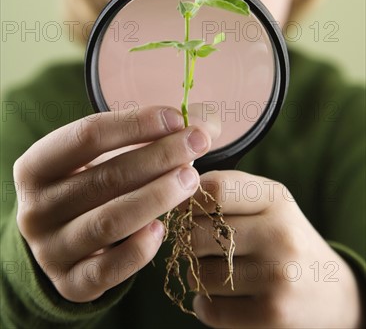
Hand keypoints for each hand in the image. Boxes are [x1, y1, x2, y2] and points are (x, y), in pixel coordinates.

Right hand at [13, 105, 215, 302]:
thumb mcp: (102, 155)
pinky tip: (162, 229)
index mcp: (35, 166)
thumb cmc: (87, 183)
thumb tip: (204, 121)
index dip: (136, 123)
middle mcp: (35, 209)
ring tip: (190, 179)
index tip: (177, 117)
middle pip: (105, 177)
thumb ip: (147, 136)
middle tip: (198, 143)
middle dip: (159, 156)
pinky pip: (108, 270)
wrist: (59, 236)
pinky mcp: (70, 283)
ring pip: (109, 222)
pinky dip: (138, 250)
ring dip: (157, 197)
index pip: (87, 135)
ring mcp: (49, 250)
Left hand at [183, 170, 362, 327]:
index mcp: (276, 198)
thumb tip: (175, 195)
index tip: (185, 210)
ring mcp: (279, 276)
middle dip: (190, 242)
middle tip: (201, 245)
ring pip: (201, 273)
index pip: (214, 190)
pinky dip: (207, 305)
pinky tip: (222, 297)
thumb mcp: (267, 201)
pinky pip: (211, 309)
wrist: (331, 292)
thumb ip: (226, 189)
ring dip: (199, 275)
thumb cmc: (283, 237)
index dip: (188, 201)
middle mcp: (280, 233)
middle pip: (198, 234)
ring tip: (217, 271)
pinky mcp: (274, 315)